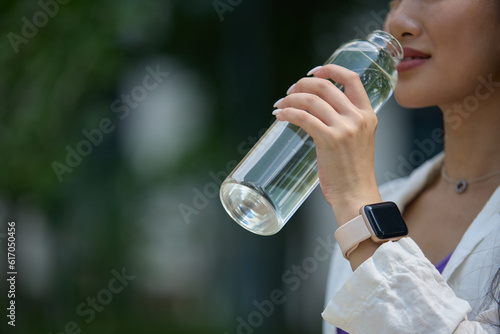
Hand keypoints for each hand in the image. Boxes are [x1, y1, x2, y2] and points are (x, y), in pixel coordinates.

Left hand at [273, 64, 381, 224]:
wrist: (356, 196)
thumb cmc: (353, 172)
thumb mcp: (358, 140)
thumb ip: (346, 123)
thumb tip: (317, 110)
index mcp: (368, 114)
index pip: (352, 78)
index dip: (330, 69)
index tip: (314, 71)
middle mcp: (358, 117)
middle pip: (326, 87)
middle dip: (302, 85)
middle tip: (289, 92)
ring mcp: (345, 128)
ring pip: (311, 101)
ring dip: (291, 99)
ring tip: (280, 105)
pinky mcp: (330, 140)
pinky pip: (303, 118)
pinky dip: (288, 113)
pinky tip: (280, 116)